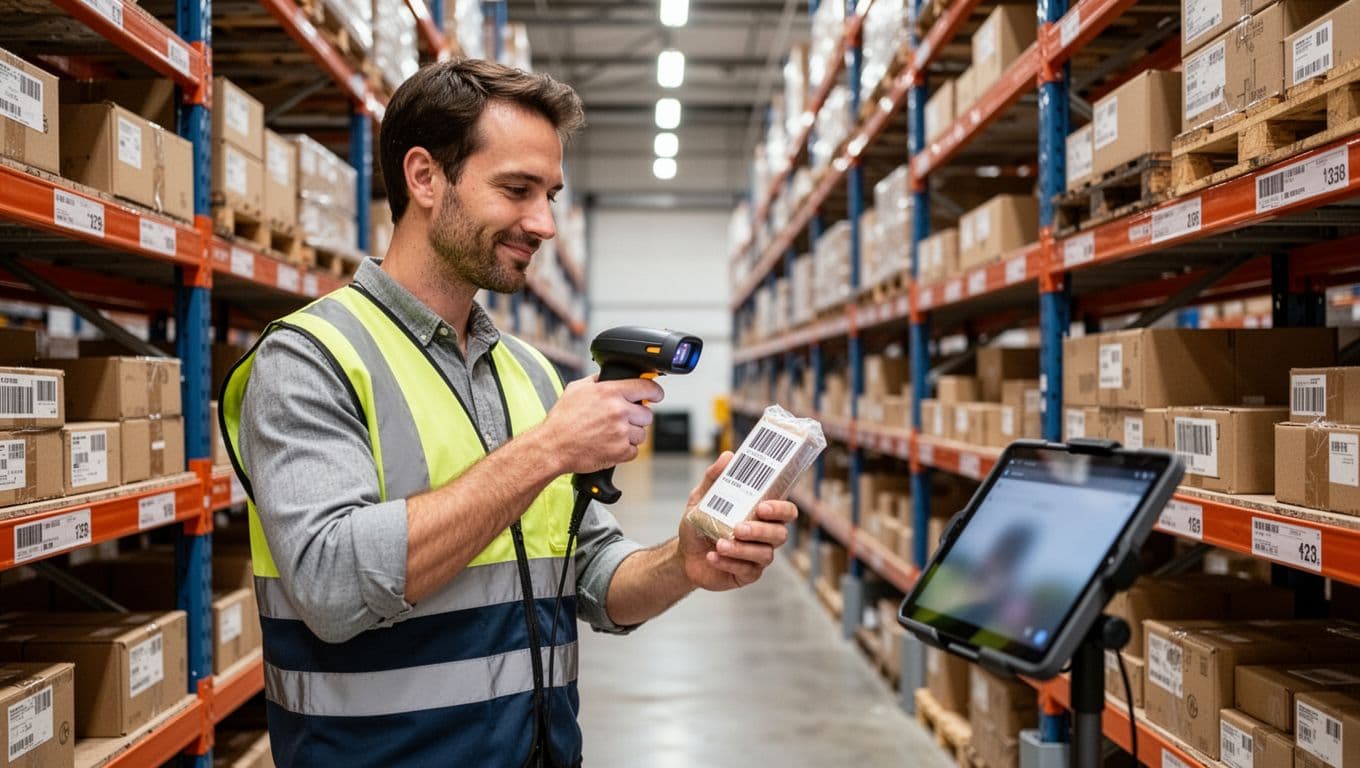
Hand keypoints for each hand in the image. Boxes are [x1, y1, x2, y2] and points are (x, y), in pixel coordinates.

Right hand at [538, 375, 664, 474]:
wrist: (553, 446)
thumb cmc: (562, 419)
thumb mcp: (576, 389)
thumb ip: (597, 381)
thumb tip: (608, 377)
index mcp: (610, 392)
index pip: (647, 388)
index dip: (655, 392)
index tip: (656, 395)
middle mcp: (619, 411)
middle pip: (647, 414)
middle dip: (637, 417)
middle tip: (622, 421)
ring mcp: (621, 432)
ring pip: (642, 434)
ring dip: (630, 435)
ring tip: (611, 435)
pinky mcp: (620, 451)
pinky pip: (634, 451)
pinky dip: (624, 450)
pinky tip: (609, 446)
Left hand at [678, 452, 798, 590]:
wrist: (684, 554)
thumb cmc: (700, 523)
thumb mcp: (702, 498)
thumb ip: (714, 478)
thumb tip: (728, 456)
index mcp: (761, 514)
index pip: (786, 511)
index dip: (781, 509)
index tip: (762, 507)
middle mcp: (766, 535)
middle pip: (780, 534)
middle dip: (760, 531)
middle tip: (738, 528)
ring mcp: (758, 556)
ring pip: (764, 554)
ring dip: (741, 549)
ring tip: (720, 544)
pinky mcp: (748, 574)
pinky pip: (747, 570)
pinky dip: (729, 563)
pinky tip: (712, 556)